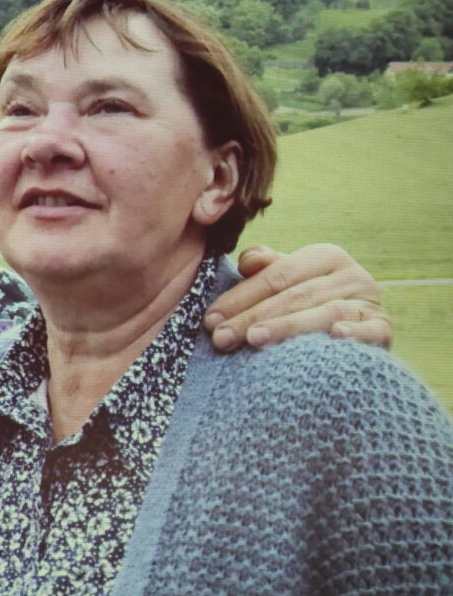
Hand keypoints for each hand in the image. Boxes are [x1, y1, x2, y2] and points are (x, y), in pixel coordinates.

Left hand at [204, 243, 391, 351]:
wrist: (357, 328)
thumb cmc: (308, 302)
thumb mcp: (288, 280)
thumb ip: (266, 268)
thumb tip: (248, 262)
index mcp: (324, 256)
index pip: (276, 276)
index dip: (240, 297)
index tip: (211, 319)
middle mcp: (350, 274)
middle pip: (294, 296)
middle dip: (252, 318)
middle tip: (222, 338)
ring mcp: (369, 301)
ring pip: (324, 313)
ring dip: (288, 327)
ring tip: (255, 340)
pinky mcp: (384, 328)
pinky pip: (372, 330)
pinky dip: (355, 334)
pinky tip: (336, 337)